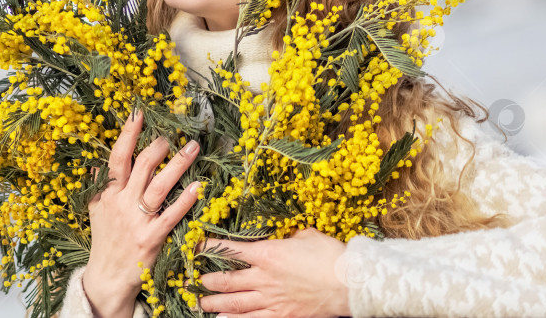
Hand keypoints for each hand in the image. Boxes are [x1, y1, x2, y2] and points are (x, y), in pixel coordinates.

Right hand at [82, 110, 200, 317]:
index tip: (139, 113)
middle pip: (142, 166)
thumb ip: (98, 184)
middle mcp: (122, 204)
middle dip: (159, 146)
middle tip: (174, 133)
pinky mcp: (152, 238)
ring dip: (178, 164)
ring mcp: (138, 221)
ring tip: (193, 148)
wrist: (106, 279)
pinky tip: (198, 186)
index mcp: (108, 194)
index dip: (128, 134)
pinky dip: (185, 199)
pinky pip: (172, 215)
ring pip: (159, 186)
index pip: (117, 158)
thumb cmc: (105, 240)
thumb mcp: (95, 210)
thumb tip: (97, 159)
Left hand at [195, 227, 350, 317]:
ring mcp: (271, 300)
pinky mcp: (282, 316)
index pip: (231, 249)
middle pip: (227, 280)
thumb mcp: (307, 235)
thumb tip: (286, 236)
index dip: (210, 247)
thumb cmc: (330, 255)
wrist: (348, 283)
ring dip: (215, 304)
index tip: (197, 246)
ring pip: (235, 303)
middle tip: (197, 280)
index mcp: (268, 253)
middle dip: (209, 281)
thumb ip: (289, 236)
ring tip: (202, 303)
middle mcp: (264, 278)